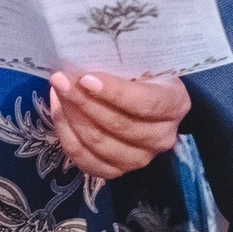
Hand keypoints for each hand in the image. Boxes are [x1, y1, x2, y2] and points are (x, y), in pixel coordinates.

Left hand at [46, 70, 188, 177]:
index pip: (145, 103)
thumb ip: (121, 64)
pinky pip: (87, 160)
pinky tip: (60, 113)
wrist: (151, 103)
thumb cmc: (144, 76)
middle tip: (60, 80)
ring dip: (72, 117)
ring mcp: (141, 159)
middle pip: (119, 125)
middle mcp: (162, 137)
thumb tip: (82, 60)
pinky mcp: (118, 171)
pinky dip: (68, 136)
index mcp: (175, 105)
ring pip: (99, 144)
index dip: (114, 92)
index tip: (86, 78)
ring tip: (58, 93)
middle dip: (83, 101)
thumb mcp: (143, 63)